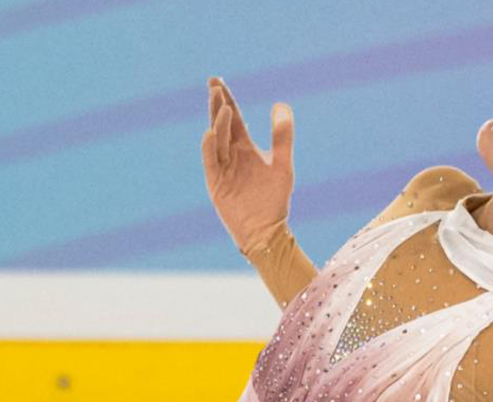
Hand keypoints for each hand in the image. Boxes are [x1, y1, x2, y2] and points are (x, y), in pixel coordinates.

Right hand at [201, 77, 294, 253]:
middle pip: (221, 124)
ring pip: (216, 140)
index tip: (217, 80)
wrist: (267, 230)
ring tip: (221, 105)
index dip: (226, 100)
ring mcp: (221, 168)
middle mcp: (230, 155)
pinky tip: (210, 133)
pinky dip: (209, 147)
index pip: (233, 119)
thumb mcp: (282, 164)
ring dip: (218, 122)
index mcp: (244, 148)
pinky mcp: (216, 183)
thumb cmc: (274, 199)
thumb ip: (282, 136)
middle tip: (213, 84)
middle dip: (216, 104)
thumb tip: (281, 105)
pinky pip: (211, 162)